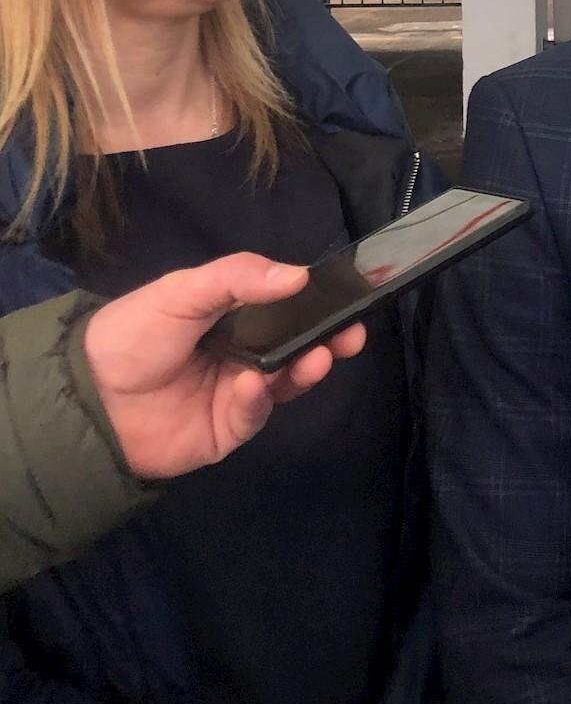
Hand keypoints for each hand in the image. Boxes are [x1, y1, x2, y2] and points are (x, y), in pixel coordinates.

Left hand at [83, 253, 366, 479]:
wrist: (86, 397)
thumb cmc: (133, 333)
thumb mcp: (182, 292)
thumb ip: (238, 278)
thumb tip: (300, 275)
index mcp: (235, 317)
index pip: (288, 308)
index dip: (319, 304)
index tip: (349, 298)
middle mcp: (245, 353)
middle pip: (299, 346)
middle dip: (329, 339)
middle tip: (352, 334)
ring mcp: (239, 392)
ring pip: (287, 381)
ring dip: (306, 368)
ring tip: (318, 357)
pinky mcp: (229, 428)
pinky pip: (256, 413)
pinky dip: (260, 399)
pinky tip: (253, 384)